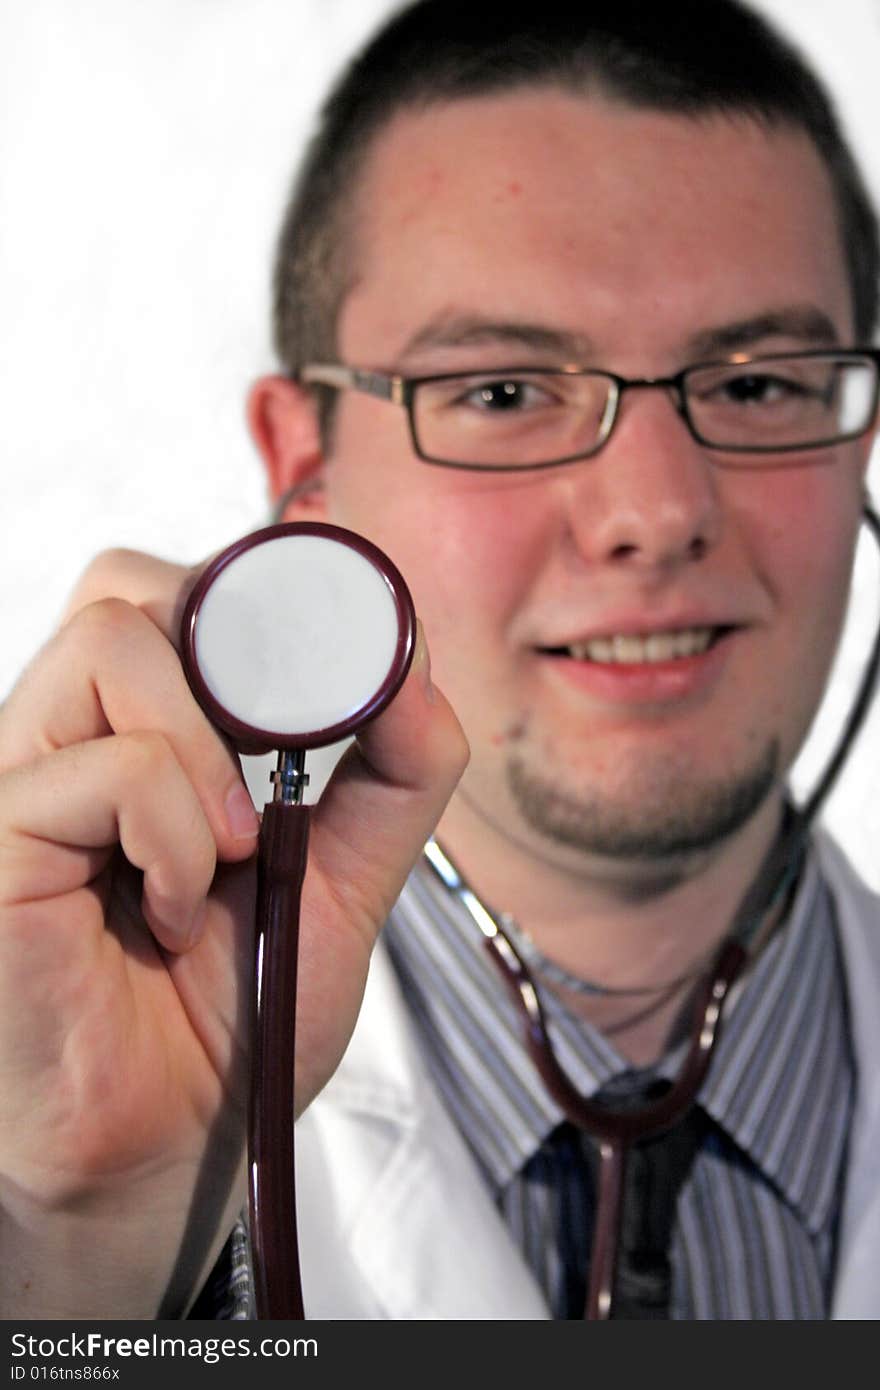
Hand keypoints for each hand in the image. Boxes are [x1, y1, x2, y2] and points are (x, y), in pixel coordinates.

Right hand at [0, 547, 466, 1317]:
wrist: (175, 1148)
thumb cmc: (239, 1016)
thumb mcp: (348, 878)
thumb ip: (393, 775)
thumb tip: (411, 665)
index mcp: (150, 730)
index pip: (186, 590)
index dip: (272, 598)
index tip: (352, 671)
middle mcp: (76, 735)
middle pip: (131, 579)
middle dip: (236, 656)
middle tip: (285, 751)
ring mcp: (26, 777)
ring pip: (110, 637)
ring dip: (206, 751)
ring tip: (229, 855)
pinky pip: (105, 767)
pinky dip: (175, 835)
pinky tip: (175, 912)